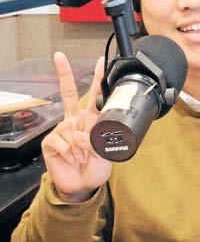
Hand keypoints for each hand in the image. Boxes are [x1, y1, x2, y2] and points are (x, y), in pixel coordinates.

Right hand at [41, 52, 111, 202]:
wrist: (83, 185)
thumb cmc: (96, 166)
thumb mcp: (106, 154)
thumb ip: (97, 143)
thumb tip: (81, 136)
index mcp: (93, 120)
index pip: (96, 96)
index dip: (98, 79)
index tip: (100, 61)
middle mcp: (76, 120)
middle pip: (70, 93)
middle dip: (64, 74)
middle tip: (59, 56)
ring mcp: (62, 130)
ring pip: (72, 130)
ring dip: (80, 147)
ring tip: (83, 157)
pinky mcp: (51, 141)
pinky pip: (62, 142)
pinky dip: (70, 153)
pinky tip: (72, 159)